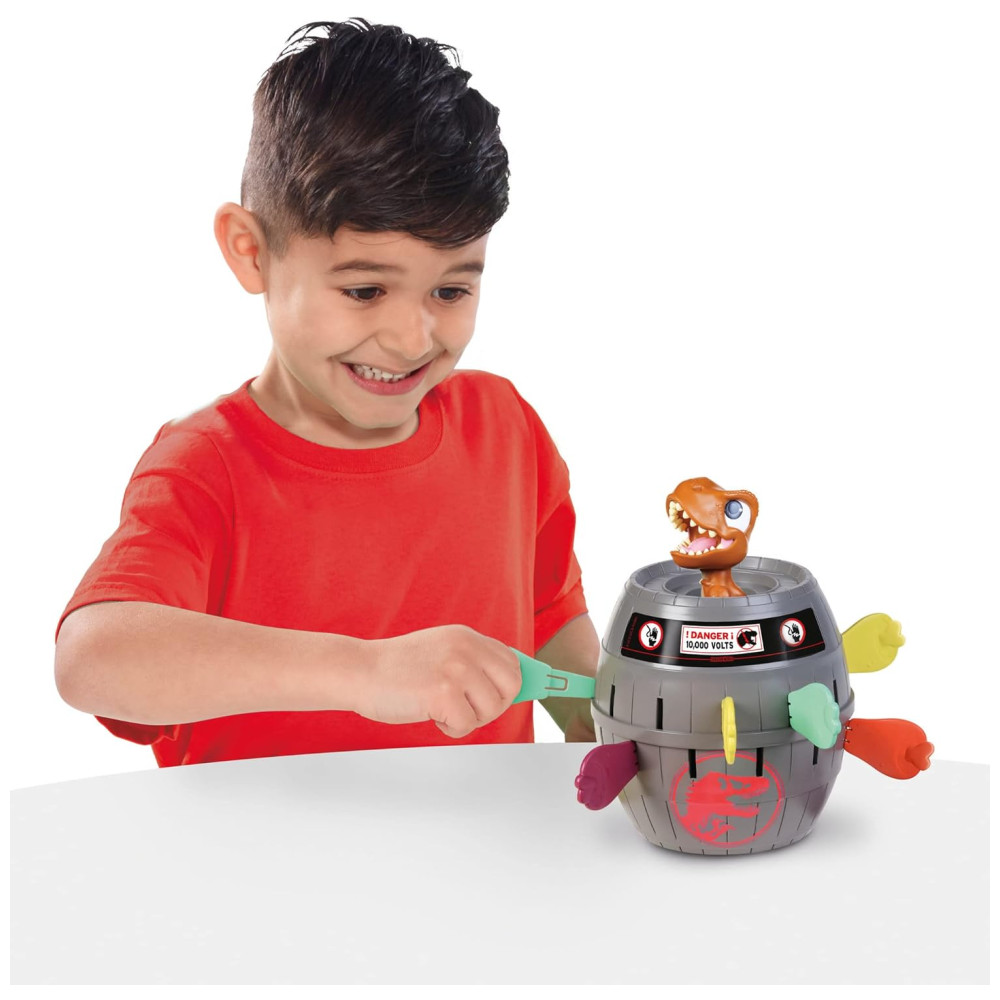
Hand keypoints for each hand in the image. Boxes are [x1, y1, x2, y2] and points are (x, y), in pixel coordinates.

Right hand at [357, 625, 521, 738]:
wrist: (359, 671)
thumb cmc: (396, 669)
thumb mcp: (441, 651)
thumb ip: (471, 661)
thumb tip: (508, 684)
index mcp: (467, 637)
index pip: (512, 662)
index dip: (508, 686)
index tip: (500, 699)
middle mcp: (466, 648)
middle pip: (512, 686)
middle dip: (494, 706)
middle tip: (467, 710)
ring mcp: (456, 669)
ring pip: (492, 709)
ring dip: (469, 719)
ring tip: (442, 710)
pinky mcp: (443, 693)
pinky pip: (467, 725)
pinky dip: (451, 729)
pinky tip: (431, 715)